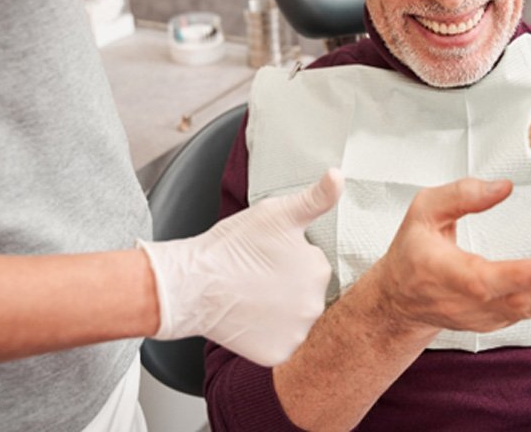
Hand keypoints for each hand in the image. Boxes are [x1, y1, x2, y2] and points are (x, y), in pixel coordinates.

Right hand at [139, 169, 342, 365]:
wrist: (193, 284)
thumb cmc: (232, 246)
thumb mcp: (277, 212)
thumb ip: (316, 198)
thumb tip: (338, 175)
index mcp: (319, 270)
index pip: (313, 264)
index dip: (289, 259)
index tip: (267, 256)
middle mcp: (316, 305)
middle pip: (307, 293)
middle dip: (288, 285)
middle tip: (258, 276)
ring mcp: (297, 333)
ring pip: (295, 319)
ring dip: (281, 311)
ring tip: (252, 296)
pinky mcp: (277, 355)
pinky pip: (281, 344)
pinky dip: (268, 335)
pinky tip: (250, 319)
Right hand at [374, 178, 530, 333]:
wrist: (401, 300)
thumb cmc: (412, 253)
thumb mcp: (422, 212)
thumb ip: (460, 195)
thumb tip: (503, 186)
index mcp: (447, 275)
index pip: (488, 280)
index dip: (523, 276)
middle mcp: (471, 303)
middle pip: (524, 298)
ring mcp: (488, 316)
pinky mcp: (501, 319)